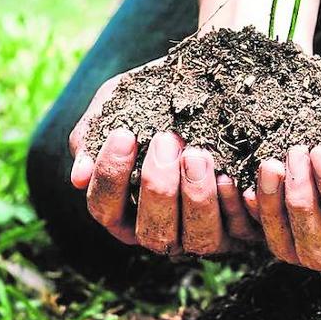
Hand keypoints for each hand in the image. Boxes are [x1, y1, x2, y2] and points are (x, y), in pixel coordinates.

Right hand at [68, 58, 260, 255]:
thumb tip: (79, 177)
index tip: (124, 134)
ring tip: (198, 154)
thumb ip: (94, 135)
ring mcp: (201, 234)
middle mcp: (161, 230)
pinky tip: (231, 174)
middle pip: (151, 232)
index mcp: (125, 209)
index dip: (111, 177)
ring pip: (197, 239)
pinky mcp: (241, 229)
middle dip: (158, 186)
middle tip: (167, 139)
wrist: (217, 80)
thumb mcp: (121, 102)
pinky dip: (235, 205)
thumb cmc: (158, 95)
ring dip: (197, 197)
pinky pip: (239, 229)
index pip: (105, 208)